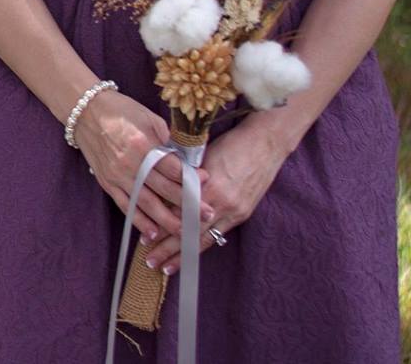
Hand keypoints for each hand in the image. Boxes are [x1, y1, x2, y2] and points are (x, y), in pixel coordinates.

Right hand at [76, 90, 216, 244]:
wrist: (84, 110)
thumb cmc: (120, 110)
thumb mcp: (148, 118)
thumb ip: (167, 140)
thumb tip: (185, 159)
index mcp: (143, 144)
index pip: (173, 168)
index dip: (192, 177)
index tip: (205, 181)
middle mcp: (130, 163)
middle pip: (164, 189)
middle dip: (188, 203)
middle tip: (207, 214)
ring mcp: (117, 175)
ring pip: (146, 203)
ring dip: (167, 220)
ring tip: (185, 231)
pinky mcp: (107, 182)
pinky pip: (125, 205)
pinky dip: (139, 220)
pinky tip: (152, 232)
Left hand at [144, 117, 288, 269]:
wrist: (266, 143)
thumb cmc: (230, 143)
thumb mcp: (202, 156)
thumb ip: (184, 176)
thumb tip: (161, 189)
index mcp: (206, 185)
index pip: (177, 213)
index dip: (160, 228)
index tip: (144, 239)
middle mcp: (220, 202)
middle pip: (189, 231)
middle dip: (169, 249)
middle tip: (150, 262)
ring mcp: (234, 210)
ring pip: (204, 239)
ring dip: (185, 254)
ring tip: (168, 267)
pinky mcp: (243, 213)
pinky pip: (219, 234)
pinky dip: (203, 245)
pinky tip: (192, 254)